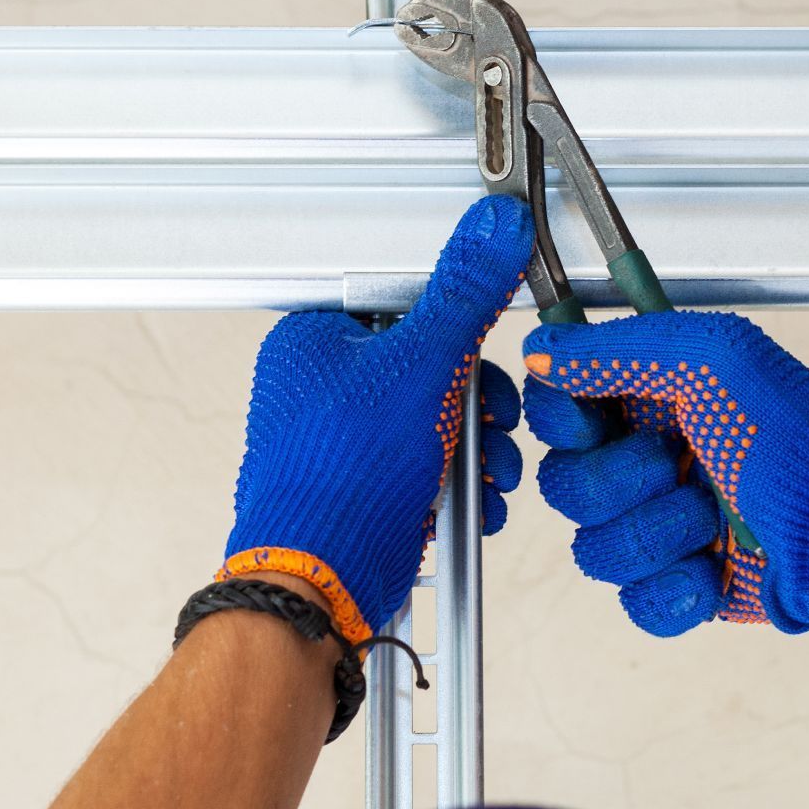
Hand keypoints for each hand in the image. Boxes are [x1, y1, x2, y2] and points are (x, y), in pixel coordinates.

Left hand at [221, 195, 532, 641]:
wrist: (321, 580)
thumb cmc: (340, 477)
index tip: (481, 356)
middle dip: (478, 405)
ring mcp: (343, 442)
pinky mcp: (364, 488)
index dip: (456, 334)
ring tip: (486, 471)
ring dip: (477, 449)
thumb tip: (493, 228)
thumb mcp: (420, 364)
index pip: (405, 305)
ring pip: (435, 423)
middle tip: (492, 421)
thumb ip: (464, 293)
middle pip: (431, 369)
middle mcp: (321, 389)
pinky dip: (459, 485)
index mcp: (314, 340)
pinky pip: (427, 468)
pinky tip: (472, 501)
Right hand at [522, 311, 808, 679]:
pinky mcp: (682, 585)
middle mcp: (655, 456)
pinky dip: (670, 590)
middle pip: (565, 482)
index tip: (588, 420)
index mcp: (656, 395)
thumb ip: (618, 347)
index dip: (561, 418)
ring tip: (710, 519)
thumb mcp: (713, 359)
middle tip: (672, 465)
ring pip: (594, 546)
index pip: (560, 404)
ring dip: (651, 534)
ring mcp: (667, 524)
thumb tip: (542, 348)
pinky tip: (711, 571)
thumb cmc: (800, 442)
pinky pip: (632, 600)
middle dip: (615, 481)